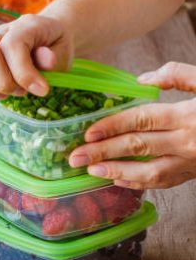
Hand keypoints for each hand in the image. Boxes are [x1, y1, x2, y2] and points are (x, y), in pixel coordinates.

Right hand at [0, 14, 73, 97]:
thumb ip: (54, 57)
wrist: (45, 39)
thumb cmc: (53, 48)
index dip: (24, 73)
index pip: (12, 46)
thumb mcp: (63, 52)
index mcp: (23, 27)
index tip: (42, 90)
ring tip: (4, 94)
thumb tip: (47, 61)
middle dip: (2, 82)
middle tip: (19, 92)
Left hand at [69, 62, 195, 189]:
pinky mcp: (192, 175)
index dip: (112, 126)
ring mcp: (190, 162)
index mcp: (188, 115)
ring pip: (148, 172)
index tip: (87, 132)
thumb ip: (178, 75)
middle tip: (75, 157)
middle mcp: (187, 142)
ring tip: (91, 172)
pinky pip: (162, 183)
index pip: (141, 120)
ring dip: (116, 172)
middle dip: (103, 152)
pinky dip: (138, 183)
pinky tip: (117, 180)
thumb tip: (142, 79)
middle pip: (137, 147)